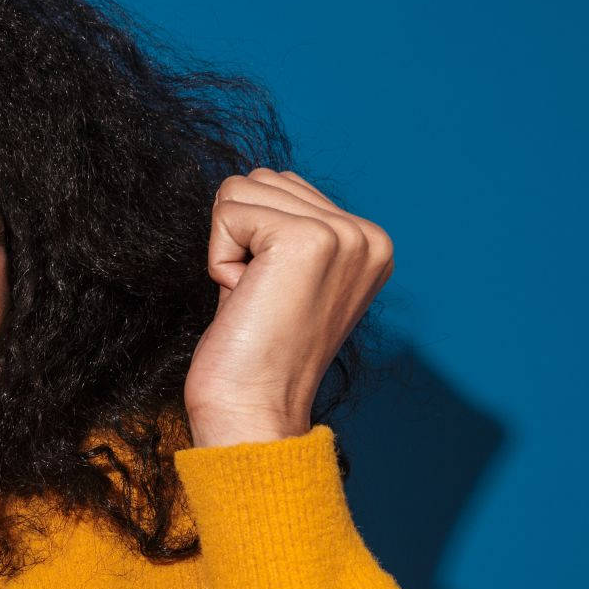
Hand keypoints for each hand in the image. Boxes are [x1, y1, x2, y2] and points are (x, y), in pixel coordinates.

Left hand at [184, 168, 392, 447]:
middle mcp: (367, 234)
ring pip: (240, 190)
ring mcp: (342, 235)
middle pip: (261, 180)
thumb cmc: (255, 352)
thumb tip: (257, 182)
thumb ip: (285, 228)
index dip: (252, 238)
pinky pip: (227, 213)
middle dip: (239, 237)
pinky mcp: (308, 240)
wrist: (253, 409)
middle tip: (258, 298)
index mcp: (369, 242)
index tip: (271, 295)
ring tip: (253, 297)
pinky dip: (218, 259)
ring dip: (228, 247)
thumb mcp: (284, 278)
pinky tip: (244, 298)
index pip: (282, 185)